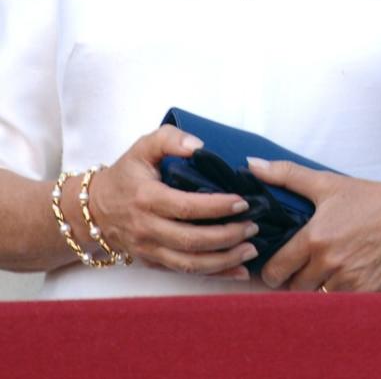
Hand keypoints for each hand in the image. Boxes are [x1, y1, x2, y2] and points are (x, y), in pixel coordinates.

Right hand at [86, 125, 257, 279]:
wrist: (93, 210)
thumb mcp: (144, 147)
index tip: (242, 201)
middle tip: (253, 226)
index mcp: (147, 199)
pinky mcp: (152, 262)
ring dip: (223, 260)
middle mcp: (146, 229)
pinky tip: (238, 272)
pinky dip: (213, 275)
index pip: (185, 207)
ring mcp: (149, 250)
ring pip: (188, 263)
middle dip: (226, 236)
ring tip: (251, 249)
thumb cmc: (126, 174)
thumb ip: (170, 139)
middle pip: (190, 240)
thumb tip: (198, 146)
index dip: (215, 207)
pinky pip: (184, 272)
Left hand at [247, 158, 380, 291]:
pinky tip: (344, 279)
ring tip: (324, 272)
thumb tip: (251, 164)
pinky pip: (337, 305)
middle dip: (295, 279)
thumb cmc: (369, 198)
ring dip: (316, 289)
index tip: (281, 264)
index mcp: (314, 237)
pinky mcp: (364, 292)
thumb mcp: (328, 183)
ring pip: (314, 298)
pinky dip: (337, 295)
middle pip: (293, 287)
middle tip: (304, 266)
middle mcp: (328, 261)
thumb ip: (287, 175)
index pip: (275, 270)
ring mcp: (347, 279)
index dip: (274, 269)